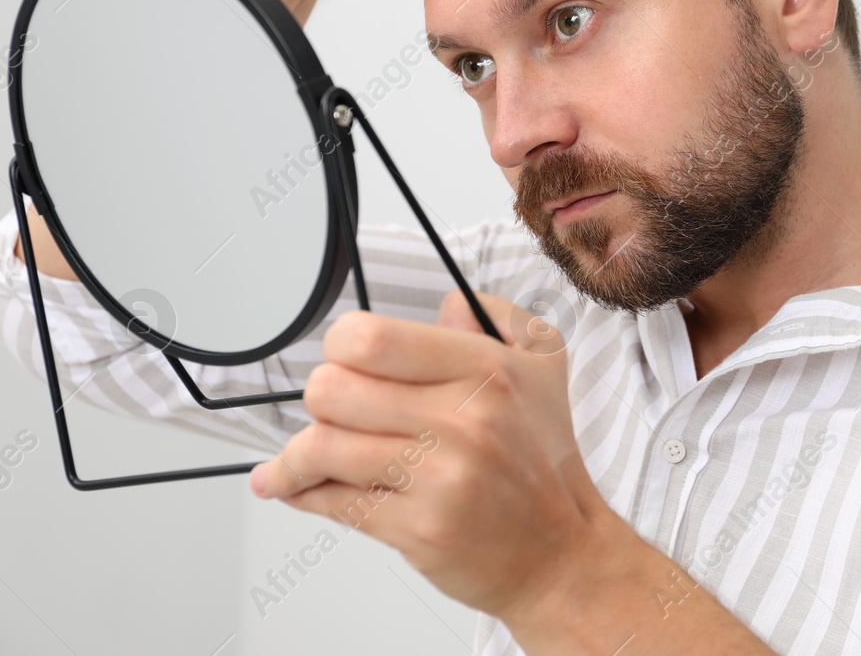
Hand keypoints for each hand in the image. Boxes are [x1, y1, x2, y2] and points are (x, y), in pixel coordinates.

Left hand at [251, 288, 608, 621]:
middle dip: (321, 400)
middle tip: (336, 411)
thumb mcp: (544, 365)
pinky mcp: (419, 528)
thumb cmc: (543, 461)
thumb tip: (441, 308)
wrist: (561, 553)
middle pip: (331, 389)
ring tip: (305, 457)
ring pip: (320, 447)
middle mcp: (464, 420)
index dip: (342, 345)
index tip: (347, 360)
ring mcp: (440, 478)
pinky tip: (305, 489)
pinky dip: (305, 494)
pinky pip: (331, 502)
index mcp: (487, 369)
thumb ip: (494, 316)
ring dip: (299, 455)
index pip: (370, 339)